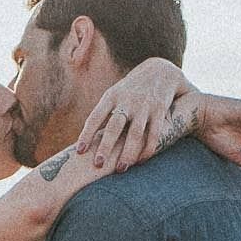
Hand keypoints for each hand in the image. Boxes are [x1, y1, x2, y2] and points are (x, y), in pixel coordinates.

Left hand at [76, 57, 185, 171]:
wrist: (160, 71)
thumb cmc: (129, 91)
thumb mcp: (114, 96)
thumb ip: (102, 115)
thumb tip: (84, 141)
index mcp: (111, 96)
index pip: (95, 117)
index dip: (87, 134)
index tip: (80, 151)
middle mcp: (127, 101)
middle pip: (114, 126)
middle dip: (106, 146)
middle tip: (98, 165)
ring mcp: (144, 106)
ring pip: (135, 133)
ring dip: (128, 152)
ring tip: (121, 169)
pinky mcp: (160, 110)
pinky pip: (154, 134)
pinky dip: (148, 149)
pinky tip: (141, 161)